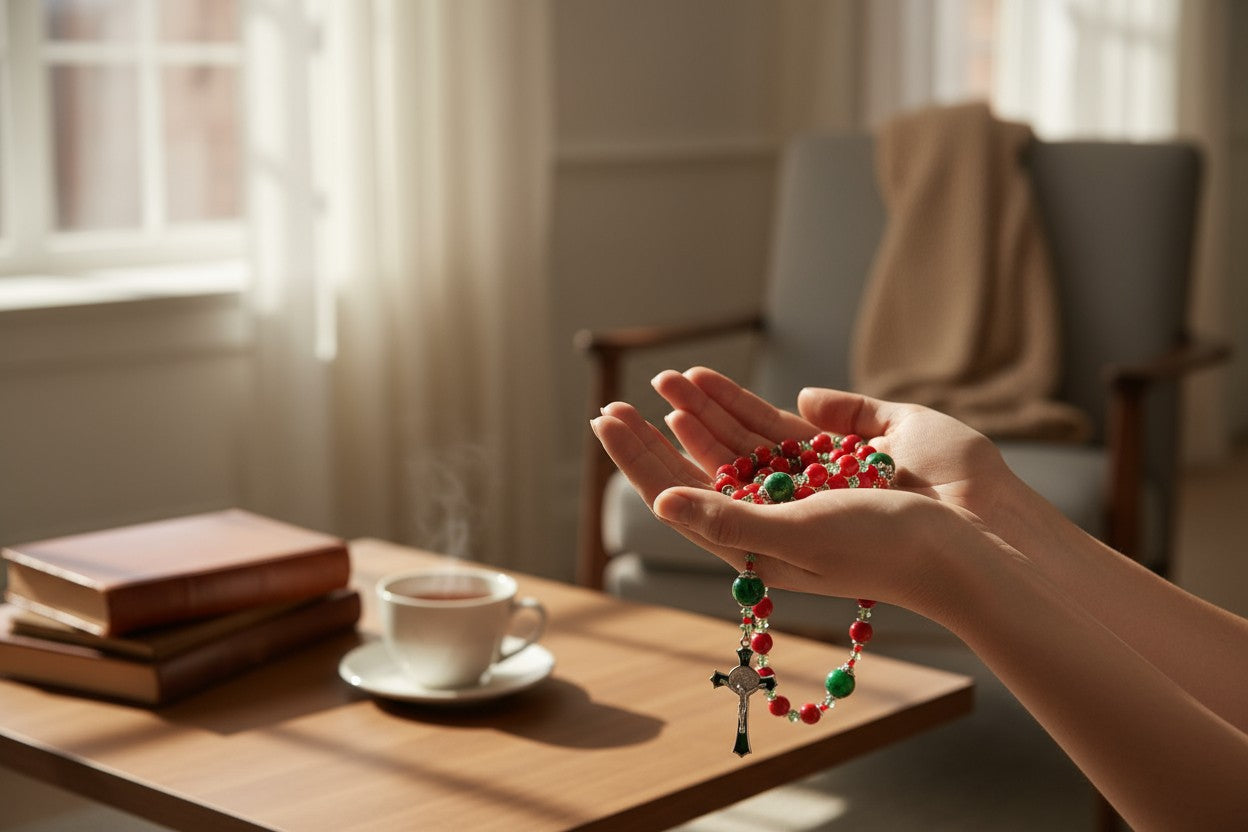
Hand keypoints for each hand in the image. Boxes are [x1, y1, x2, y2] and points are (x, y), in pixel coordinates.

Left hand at [590, 396, 994, 614]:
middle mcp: (778, 512)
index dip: (641, 460)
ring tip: (665, 379)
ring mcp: (810, 480)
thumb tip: (659, 499)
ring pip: (738, 441)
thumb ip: (726, 519)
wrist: (974, 537)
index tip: (606, 423)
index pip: (681, 495)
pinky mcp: (844, 450)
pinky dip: (746, 404)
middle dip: (659, 433)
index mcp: (758, 542)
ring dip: (700, 411)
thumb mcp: (796, 536)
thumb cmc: (883, 548)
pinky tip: (713, 388)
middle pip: (702, 466)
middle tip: (614, 403)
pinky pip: (781, 424)